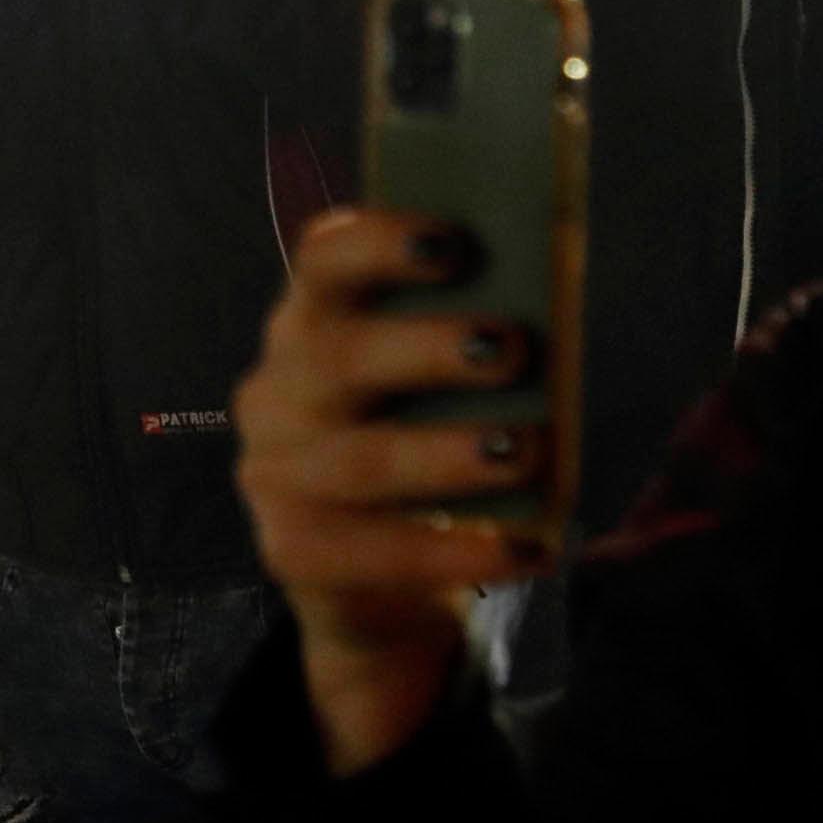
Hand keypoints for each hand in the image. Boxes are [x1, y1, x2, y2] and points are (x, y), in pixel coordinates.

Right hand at [233, 206, 557, 772]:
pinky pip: (376, 550)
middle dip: (426, 349)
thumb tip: (546, 321)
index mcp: (312, 324)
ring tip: (524, 452)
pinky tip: (524, 546)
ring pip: (359, 460)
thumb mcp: (437, 390)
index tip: (451, 241)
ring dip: (446, 455)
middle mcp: (278, 392)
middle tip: (508, 348)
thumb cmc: (422, 450)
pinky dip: (457, 549)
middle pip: (336, 357)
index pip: (323, 262)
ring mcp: (276, 474)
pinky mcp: (294, 551)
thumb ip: (469, 347)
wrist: (374, 581)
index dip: (379, 244)